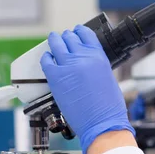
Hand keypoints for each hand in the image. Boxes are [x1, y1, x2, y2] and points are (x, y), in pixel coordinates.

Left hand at [40, 25, 134, 153]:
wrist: (102, 122)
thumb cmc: (109, 106)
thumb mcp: (108, 76)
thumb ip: (96, 64)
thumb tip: (86, 61)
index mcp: (99, 56)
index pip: (86, 33)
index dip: (79, 31)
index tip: (76, 32)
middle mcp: (83, 57)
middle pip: (69, 37)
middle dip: (66, 37)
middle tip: (64, 39)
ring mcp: (67, 66)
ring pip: (56, 44)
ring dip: (54, 41)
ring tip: (53, 41)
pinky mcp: (55, 77)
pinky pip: (46, 60)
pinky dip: (46, 57)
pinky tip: (47, 58)